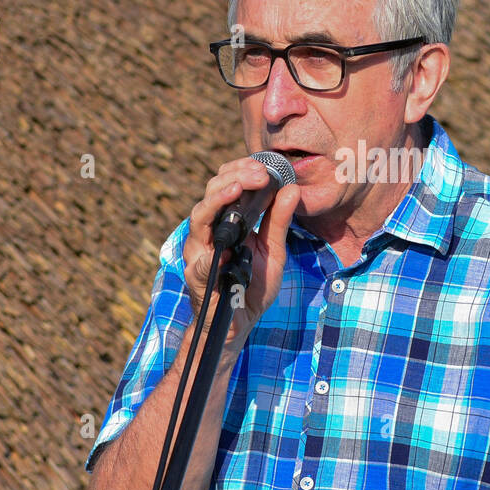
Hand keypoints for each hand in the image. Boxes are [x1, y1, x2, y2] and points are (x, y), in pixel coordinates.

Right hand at [183, 157, 300, 345]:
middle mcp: (208, 232)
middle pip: (210, 193)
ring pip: (199, 218)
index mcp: (225, 222)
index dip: (241, 170)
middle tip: (259, 174)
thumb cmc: (252, 286)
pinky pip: (201, 264)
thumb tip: (292, 188)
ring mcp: (199, 253)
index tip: (265, 166)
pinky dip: (212, 256)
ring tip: (236, 189)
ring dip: (217, 201)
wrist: (239, 323)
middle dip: (234, 178)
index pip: (226, 184)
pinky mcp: (197, 278)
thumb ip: (279, 221)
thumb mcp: (273, 250)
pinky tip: (227, 247)